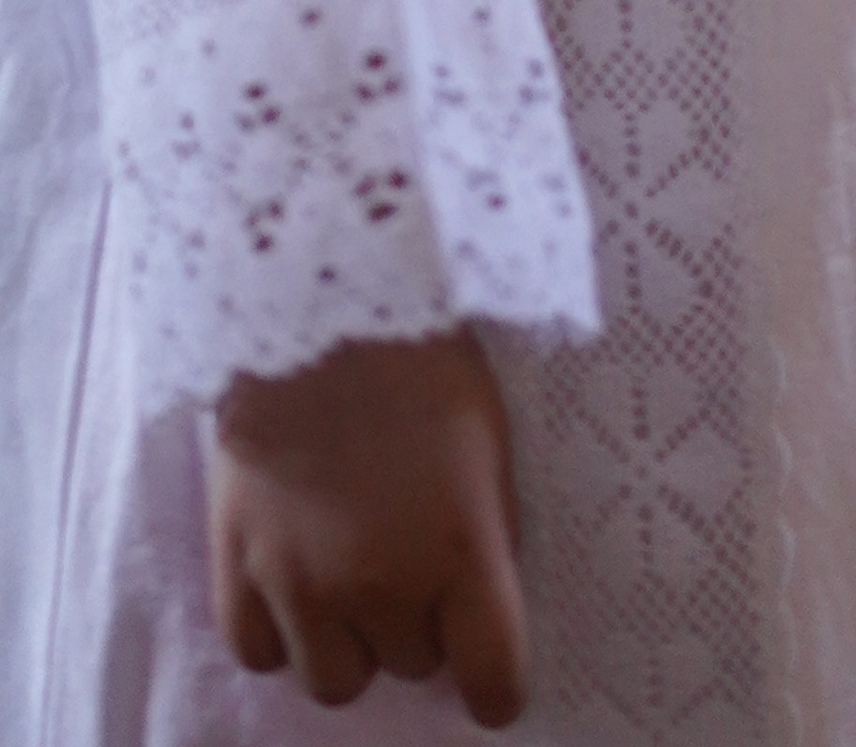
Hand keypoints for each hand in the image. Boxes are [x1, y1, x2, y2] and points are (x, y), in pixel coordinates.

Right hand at [208, 329, 527, 723]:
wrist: (316, 292)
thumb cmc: (421, 348)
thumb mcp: (487, 433)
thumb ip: (484, 526)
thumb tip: (483, 592)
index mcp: (462, 548)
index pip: (494, 679)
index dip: (497, 686)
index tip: (492, 678)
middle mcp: (382, 584)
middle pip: (413, 663)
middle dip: (422, 621)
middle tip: (417, 556)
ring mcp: (302, 582)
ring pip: (335, 680)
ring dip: (352, 640)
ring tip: (354, 575)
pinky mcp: (237, 563)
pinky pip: (259, 652)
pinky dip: (280, 631)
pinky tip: (294, 580)